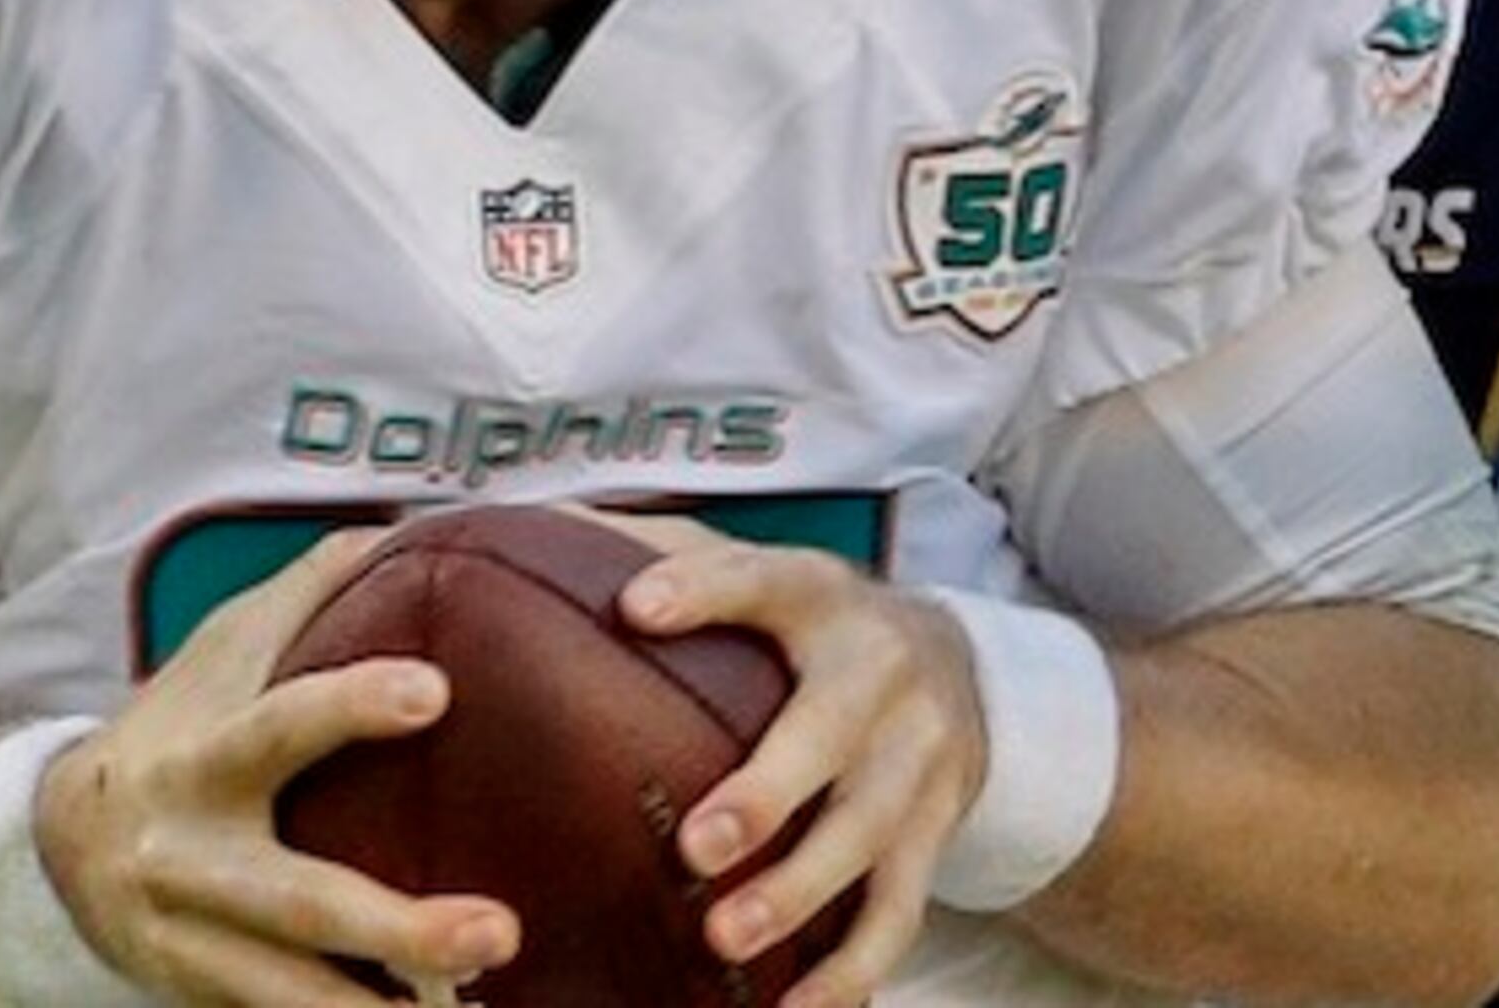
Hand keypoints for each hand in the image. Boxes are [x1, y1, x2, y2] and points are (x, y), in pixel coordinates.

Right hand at [36, 528, 521, 1004]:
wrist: (56, 845)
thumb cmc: (176, 728)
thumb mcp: (222, 651)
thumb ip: (305, 595)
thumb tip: (398, 529)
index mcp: (203, 757)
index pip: (280, 727)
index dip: (350, 707)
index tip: (435, 692)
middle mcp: (190, 857)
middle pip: (299, 899)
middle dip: (399, 925)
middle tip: (499, 929)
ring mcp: (191, 940)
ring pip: (287, 991)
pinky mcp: (199, 993)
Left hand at [609, 513, 983, 1007]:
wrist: (969, 675)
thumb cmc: (820, 631)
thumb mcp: (768, 577)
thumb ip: (670, 558)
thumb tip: (529, 535)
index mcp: (823, 601)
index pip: (766, 581)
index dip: (707, 590)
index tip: (637, 608)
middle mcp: (882, 678)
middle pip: (832, 735)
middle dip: (769, 793)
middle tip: (697, 845)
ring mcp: (917, 766)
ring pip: (869, 839)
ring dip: (801, 894)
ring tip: (728, 939)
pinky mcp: (933, 840)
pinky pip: (897, 915)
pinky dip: (852, 973)